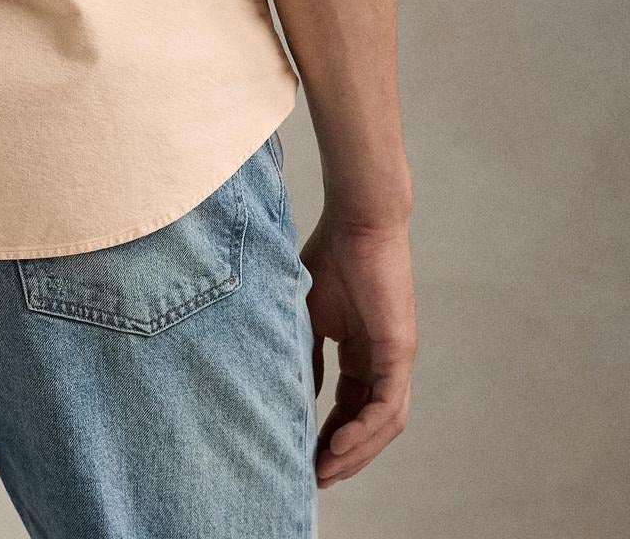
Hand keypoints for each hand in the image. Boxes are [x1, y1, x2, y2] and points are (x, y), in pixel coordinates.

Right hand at [301, 211, 417, 488]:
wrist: (357, 220)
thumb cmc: (332, 254)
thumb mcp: (310, 314)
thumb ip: (308, 352)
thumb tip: (298, 393)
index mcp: (364, 351)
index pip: (350, 406)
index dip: (330, 434)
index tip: (303, 455)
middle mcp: (385, 360)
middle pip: (370, 424)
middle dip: (344, 455)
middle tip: (315, 478)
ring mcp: (396, 358)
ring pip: (383, 423)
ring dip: (355, 452)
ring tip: (325, 470)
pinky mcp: (400, 351)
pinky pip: (387, 405)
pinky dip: (364, 430)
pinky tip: (338, 444)